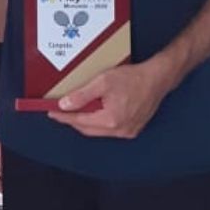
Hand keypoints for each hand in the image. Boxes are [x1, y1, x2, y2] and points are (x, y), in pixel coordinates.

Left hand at [47, 57, 178, 138]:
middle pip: (88, 129)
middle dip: (73, 121)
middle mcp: (120, 130)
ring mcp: (128, 131)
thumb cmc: (133, 78)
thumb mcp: (103, 81)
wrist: (158, 79)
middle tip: (60, 112)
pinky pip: (111, 129)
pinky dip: (100, 122)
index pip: (79, 121)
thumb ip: (82, 95)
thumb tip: (65, 106)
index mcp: (111, 120)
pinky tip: (96, 112)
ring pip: (99, 130)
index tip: (51, 113)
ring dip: (87, 122)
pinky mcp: (133, 129)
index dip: (64, 117)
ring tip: (76, 111)